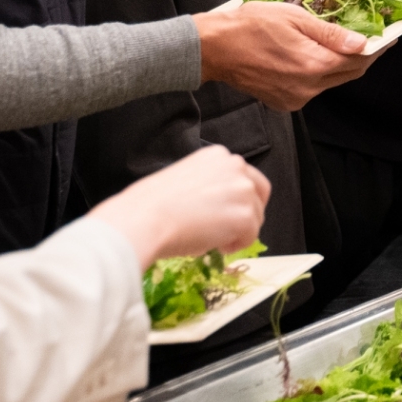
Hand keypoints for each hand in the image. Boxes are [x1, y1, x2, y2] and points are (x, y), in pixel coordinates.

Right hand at [87, 144, 270, 269]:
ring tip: (211, 239)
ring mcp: (243, 190)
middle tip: (228, 230)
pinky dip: (237, 245)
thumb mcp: (183, 178)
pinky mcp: (245, 216)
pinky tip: (215, 246)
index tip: (226, 212)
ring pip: (255, 217)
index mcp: (218, 155)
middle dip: (246, 213)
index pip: (244, 175)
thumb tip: (216, 205)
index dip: (238, 198)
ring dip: (238, 231)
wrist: (144, 219)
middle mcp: (236, 166)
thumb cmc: (150, 203)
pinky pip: (251, 236)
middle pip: (257, 194)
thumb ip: (207, 184)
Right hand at [193, 2, 379, 110]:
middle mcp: (307, 88)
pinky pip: (313, 89)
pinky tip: (313, 58)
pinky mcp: (284, 103)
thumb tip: (361, 42)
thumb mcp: (294, 19)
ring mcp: (295, 98)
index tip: (388, 38)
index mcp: (313, 65)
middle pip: (348, 74)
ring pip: (331, 82)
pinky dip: (319, 75)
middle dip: (362, 57)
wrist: (212, 49)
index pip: (358, 60)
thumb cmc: (249, 27)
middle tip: (371, 40)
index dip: (376, 49)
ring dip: (339, 66)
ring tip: (340, 45)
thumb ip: (330, 33)